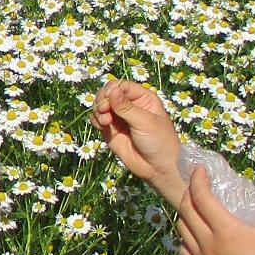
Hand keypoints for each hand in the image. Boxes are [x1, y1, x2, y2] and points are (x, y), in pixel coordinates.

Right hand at [92, 80, 183, 201]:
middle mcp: (129, 105)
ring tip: (105, 122)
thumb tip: (112, 90)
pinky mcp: (111, 130)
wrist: (158, 168)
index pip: (121, 85)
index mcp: (142, 98)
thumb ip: (126, 107)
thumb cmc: (159, 141)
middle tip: (103, 110)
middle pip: (108, 93)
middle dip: (102, 100)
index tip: (107, 100)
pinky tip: (101, 126)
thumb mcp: (145, 121)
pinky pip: (97, 119)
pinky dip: (95, 120)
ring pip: (100, 106)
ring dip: (98, 111)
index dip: (111, 90)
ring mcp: (119, 118)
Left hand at [174, 167, 254, 254]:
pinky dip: (185, 239)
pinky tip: (193, 235)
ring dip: (185, 215)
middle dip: (189, 194)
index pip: (202, 198)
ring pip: (182, 232)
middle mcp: (210, 246)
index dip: (197, 180)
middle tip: (197, 185)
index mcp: (227, 232)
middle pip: (187, 212)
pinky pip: (185, 253)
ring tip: (195, 206)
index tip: (200, 170)